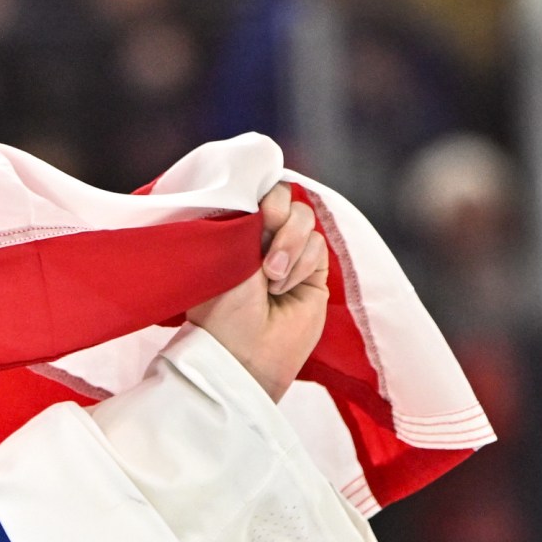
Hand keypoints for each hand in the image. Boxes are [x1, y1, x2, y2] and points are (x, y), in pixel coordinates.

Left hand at [187, 181, 329, 399]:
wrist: (244, 349)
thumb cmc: (222, 304)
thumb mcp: (226, 253)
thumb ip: (248, 217)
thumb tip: (271, 192)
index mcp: (231, 231)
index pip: (255, 191)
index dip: (263, 196)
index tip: (259, 214)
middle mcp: (259, 239)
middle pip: (286, 197)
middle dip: (279, 218)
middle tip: (264, 245)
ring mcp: (288, 254)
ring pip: (305, 219)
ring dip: (289, 244)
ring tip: (271, 279)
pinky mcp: (313, 272)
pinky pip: (319, 245)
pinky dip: (302, 263)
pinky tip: (283, 289)